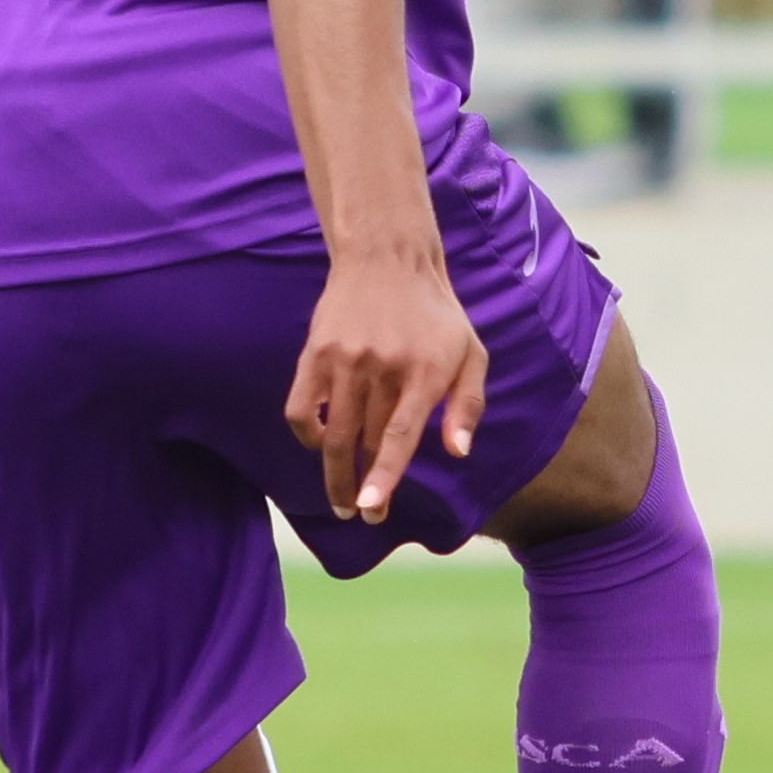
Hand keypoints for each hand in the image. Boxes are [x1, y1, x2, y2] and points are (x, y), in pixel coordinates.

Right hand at [283, 246, 491, 523]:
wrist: (389, 257)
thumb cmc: (435, 314)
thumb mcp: (471, 352)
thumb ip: (468, 404)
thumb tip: (456, 452)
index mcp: (423, 371)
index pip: (398, 435)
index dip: (384, 477)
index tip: (372, 509)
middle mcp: (381, 366)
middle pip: (365, 443)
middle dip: (362, 487)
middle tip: (365, 514)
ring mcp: (344, 359)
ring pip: (332, 434)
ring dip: (334, 474)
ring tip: (340, 500)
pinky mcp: (315, 352)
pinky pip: (301, 408)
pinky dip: (308, 434)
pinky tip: (322, 444)